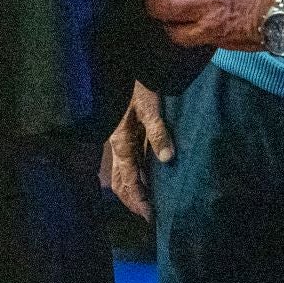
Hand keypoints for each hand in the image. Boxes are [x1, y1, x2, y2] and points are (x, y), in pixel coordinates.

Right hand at [99, 82, 172, 220]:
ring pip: (121, 175)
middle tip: (150, 216)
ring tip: (148, 203)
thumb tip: (167, 158)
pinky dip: (134, 177)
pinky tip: (146, 179)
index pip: (127, 181)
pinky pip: (126, 163)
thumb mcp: (151, 107)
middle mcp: (116, 146)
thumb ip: (158, 132)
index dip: (138, 201)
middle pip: (120, 183)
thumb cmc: (140, 84)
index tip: (150, 216)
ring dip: (132, 191)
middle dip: (133, 201)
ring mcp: (119, 141)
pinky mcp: (124, 135)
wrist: (127, 66)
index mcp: (121, 142)